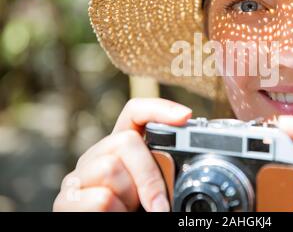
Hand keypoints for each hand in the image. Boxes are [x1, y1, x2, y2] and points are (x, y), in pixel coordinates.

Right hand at [53, 98, 191, 211]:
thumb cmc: (137, 213)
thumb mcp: (154, 192)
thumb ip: (164, 174)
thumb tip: (191, 165)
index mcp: (121, 150)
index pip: (135, 113)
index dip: (159, 108)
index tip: (185, 116)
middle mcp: (97, 156)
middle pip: (124, 140)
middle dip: (149, 175)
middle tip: (159, 206)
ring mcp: (79, 177)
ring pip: (110, 168)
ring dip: (129, 198)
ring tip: (126, 212)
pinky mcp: (65, 202)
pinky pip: (100, 199)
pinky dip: (116, 214)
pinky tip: (113, 218)